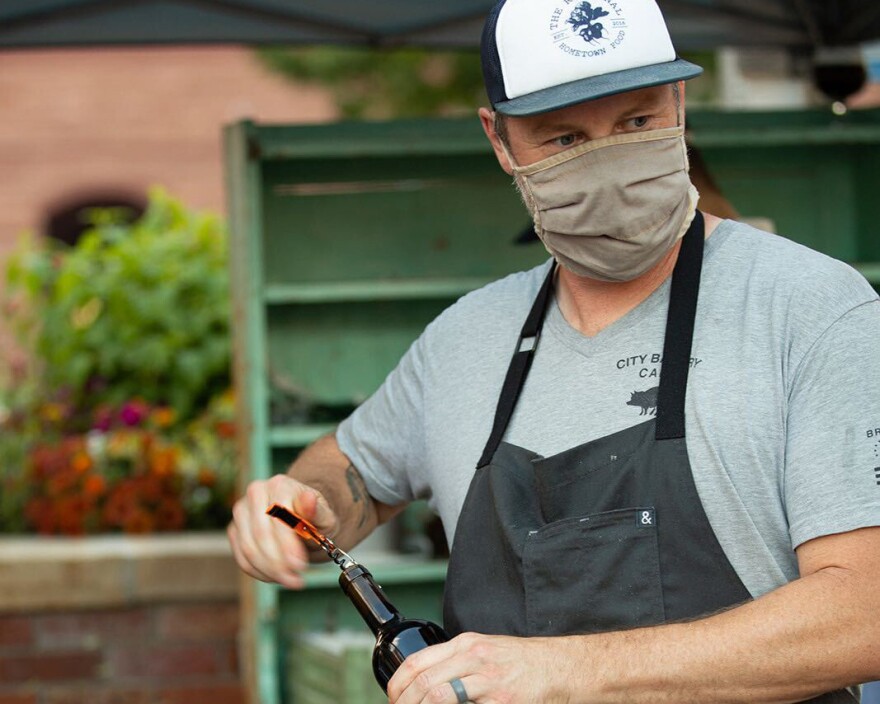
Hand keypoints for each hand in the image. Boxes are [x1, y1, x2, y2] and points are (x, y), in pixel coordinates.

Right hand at [227, 474, 338, 588]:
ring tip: (290, 580)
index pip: (278, 518)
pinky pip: (241, 557)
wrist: (302, 517)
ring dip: (269, 571)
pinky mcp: (234, 529)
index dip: (288, 545)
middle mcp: (255, 492)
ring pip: (249, 549)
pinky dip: (259, 572)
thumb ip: (317, 510)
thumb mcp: (324, 516)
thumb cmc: (315, 518)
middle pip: (261, 535)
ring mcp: (241, 511)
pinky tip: (276, 577)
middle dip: (279, 563)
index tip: (300, 566)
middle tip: (296, 580)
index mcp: (280, 485)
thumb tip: (308, 499)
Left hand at [387, 632, 580, 703]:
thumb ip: (458, 661)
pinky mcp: (503, 701)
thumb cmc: (524, 662)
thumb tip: (428, 683)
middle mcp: (474, 658)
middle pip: (424, 682)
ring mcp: (489, 681)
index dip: (398, 684)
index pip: (418, 661)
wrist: (560, 667)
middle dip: (405, 703)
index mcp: (467, 644)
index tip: (393, 698)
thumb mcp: (486, 650)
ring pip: (439, 696)